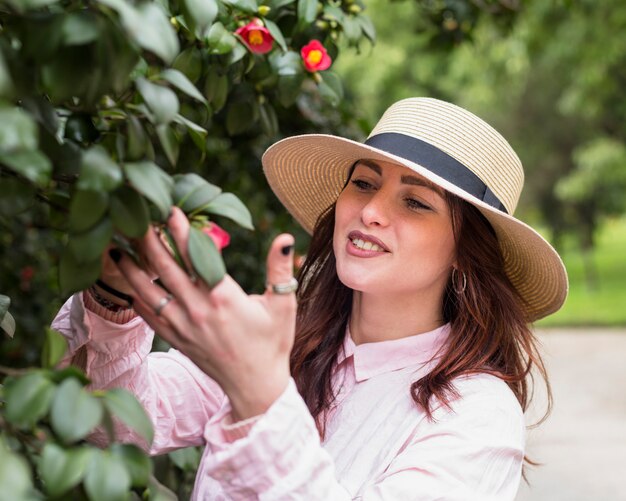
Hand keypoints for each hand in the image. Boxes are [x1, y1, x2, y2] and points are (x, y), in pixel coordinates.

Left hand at [113, 207, 295, 419]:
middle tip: (132, 217)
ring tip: (116, 248)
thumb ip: (280, 269)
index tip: (168, 210)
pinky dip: (136, 296)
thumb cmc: (272, 343)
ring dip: (131, 268)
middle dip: (147, 240)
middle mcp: (198, 310)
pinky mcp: (176, 339)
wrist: (256, 386)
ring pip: (149, 291)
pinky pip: (149, 315)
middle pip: (165, 268)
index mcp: (223, 297)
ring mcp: (183, 326)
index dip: (180, 231)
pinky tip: (128, 283)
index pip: (196, 257)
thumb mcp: (283, 305)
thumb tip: (285, 237)